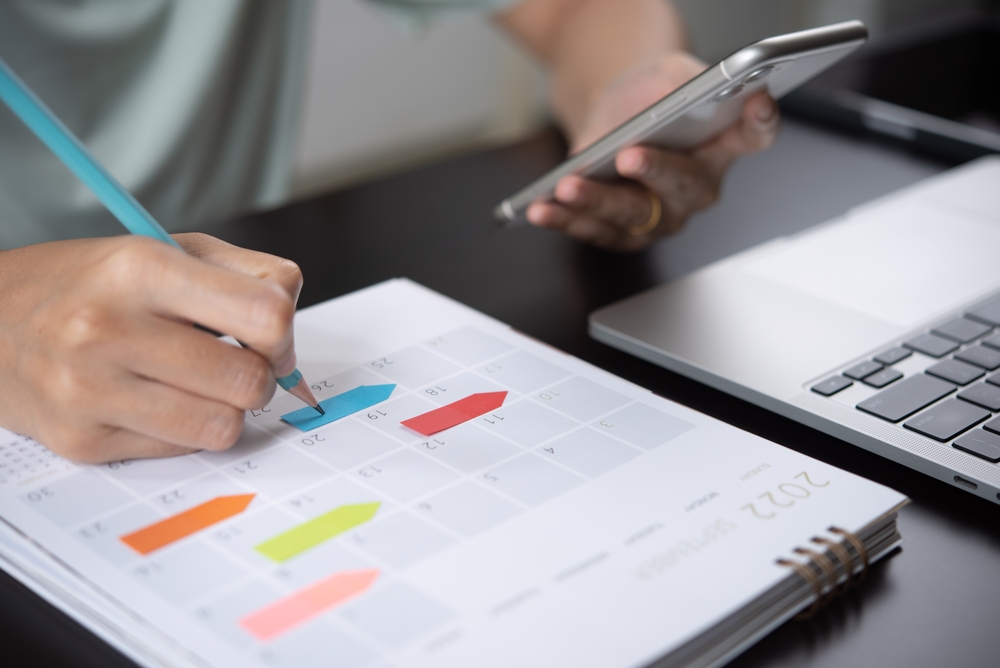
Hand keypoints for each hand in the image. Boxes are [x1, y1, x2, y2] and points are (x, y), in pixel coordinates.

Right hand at [0, 233, 302, 462]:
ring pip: (224, 426)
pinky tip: (156, 401)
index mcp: (140, 268)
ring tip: (197, 384)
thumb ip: (251, 276)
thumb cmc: (97, 284)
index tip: (269, 337)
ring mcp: (88, 391)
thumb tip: (290, 335)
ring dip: (226, 408)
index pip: (265, 316)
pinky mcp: (81, 441)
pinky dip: (186, 430)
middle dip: (257, 376)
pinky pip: (182, 450)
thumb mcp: (172, 250)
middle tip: (233, 363)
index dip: (283, 334)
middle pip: (249, 381)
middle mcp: (107, 329)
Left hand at [527, 52, 779, 250]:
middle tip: (629, 156)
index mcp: (724, 143)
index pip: (755, 134)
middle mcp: (699, 186)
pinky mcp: (626, 233)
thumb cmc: (648, 96)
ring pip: (634, 216)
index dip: (760, 121)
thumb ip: (677, 85)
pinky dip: (566, 219)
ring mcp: (664, 216)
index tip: (756, 103)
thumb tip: (670, 99)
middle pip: (686, 185)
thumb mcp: (665, 75)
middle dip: (656, 172)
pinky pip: (597, 231)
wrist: (613, 116)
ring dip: (597, 202)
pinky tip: (542, 207)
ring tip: (567, 186)